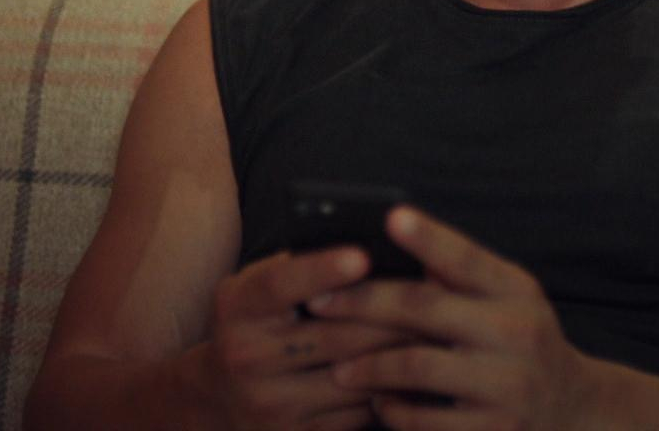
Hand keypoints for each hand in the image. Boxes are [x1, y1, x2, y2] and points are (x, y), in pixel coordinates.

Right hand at [186, 247, 417, 430]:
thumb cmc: (255, 324)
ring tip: (441, 331)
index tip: (361, 255)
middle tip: (437, 295)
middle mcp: (247, 357)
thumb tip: (367, 247)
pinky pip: (358, 413)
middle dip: (392, 315)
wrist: (217, 399)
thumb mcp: (256, 289)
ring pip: (355, 376)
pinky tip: (419, 373)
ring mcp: (271, 404)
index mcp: (238, 308)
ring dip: (402, 355)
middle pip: (334, 335)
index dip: (321, 269)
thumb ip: (297, 267)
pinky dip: (392, 391)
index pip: (279, 285)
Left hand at [309, 207, 606, 430]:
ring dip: (367, 364)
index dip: (428, 237)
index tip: (391, 217)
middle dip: (362, 303)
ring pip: (415, 367)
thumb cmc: (522, 341)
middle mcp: (515, 332)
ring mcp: (506, 385)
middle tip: (318, 302)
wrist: (573, 409)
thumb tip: (398, 232)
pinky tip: (377, 402)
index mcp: (515, 291)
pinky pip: (423, 421)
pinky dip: (392, 410)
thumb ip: (461, 272)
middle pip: (424, 308)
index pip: (466, 257)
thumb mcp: (507, 298)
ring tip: (338, 366)